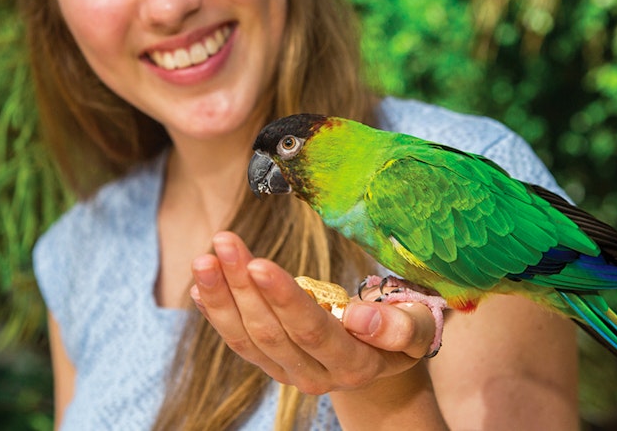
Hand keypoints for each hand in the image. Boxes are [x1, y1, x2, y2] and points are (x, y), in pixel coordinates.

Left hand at [190, 231, 437, 394]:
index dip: (283, 298)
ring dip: (221, 295)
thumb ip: (399, 327)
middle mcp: (316, 376)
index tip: (258, 264)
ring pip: (246, 336)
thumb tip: (358, 316)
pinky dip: (215, 311)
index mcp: (354, 364)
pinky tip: (200, 284)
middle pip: (270, 330)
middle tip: (224, 241)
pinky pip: (237, 340)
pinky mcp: (271, 364)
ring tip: (204, 258)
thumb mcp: (416, 327)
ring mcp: (289, 373)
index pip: (312, 330)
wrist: (382, 358)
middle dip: (242, 284)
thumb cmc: (403, 329)